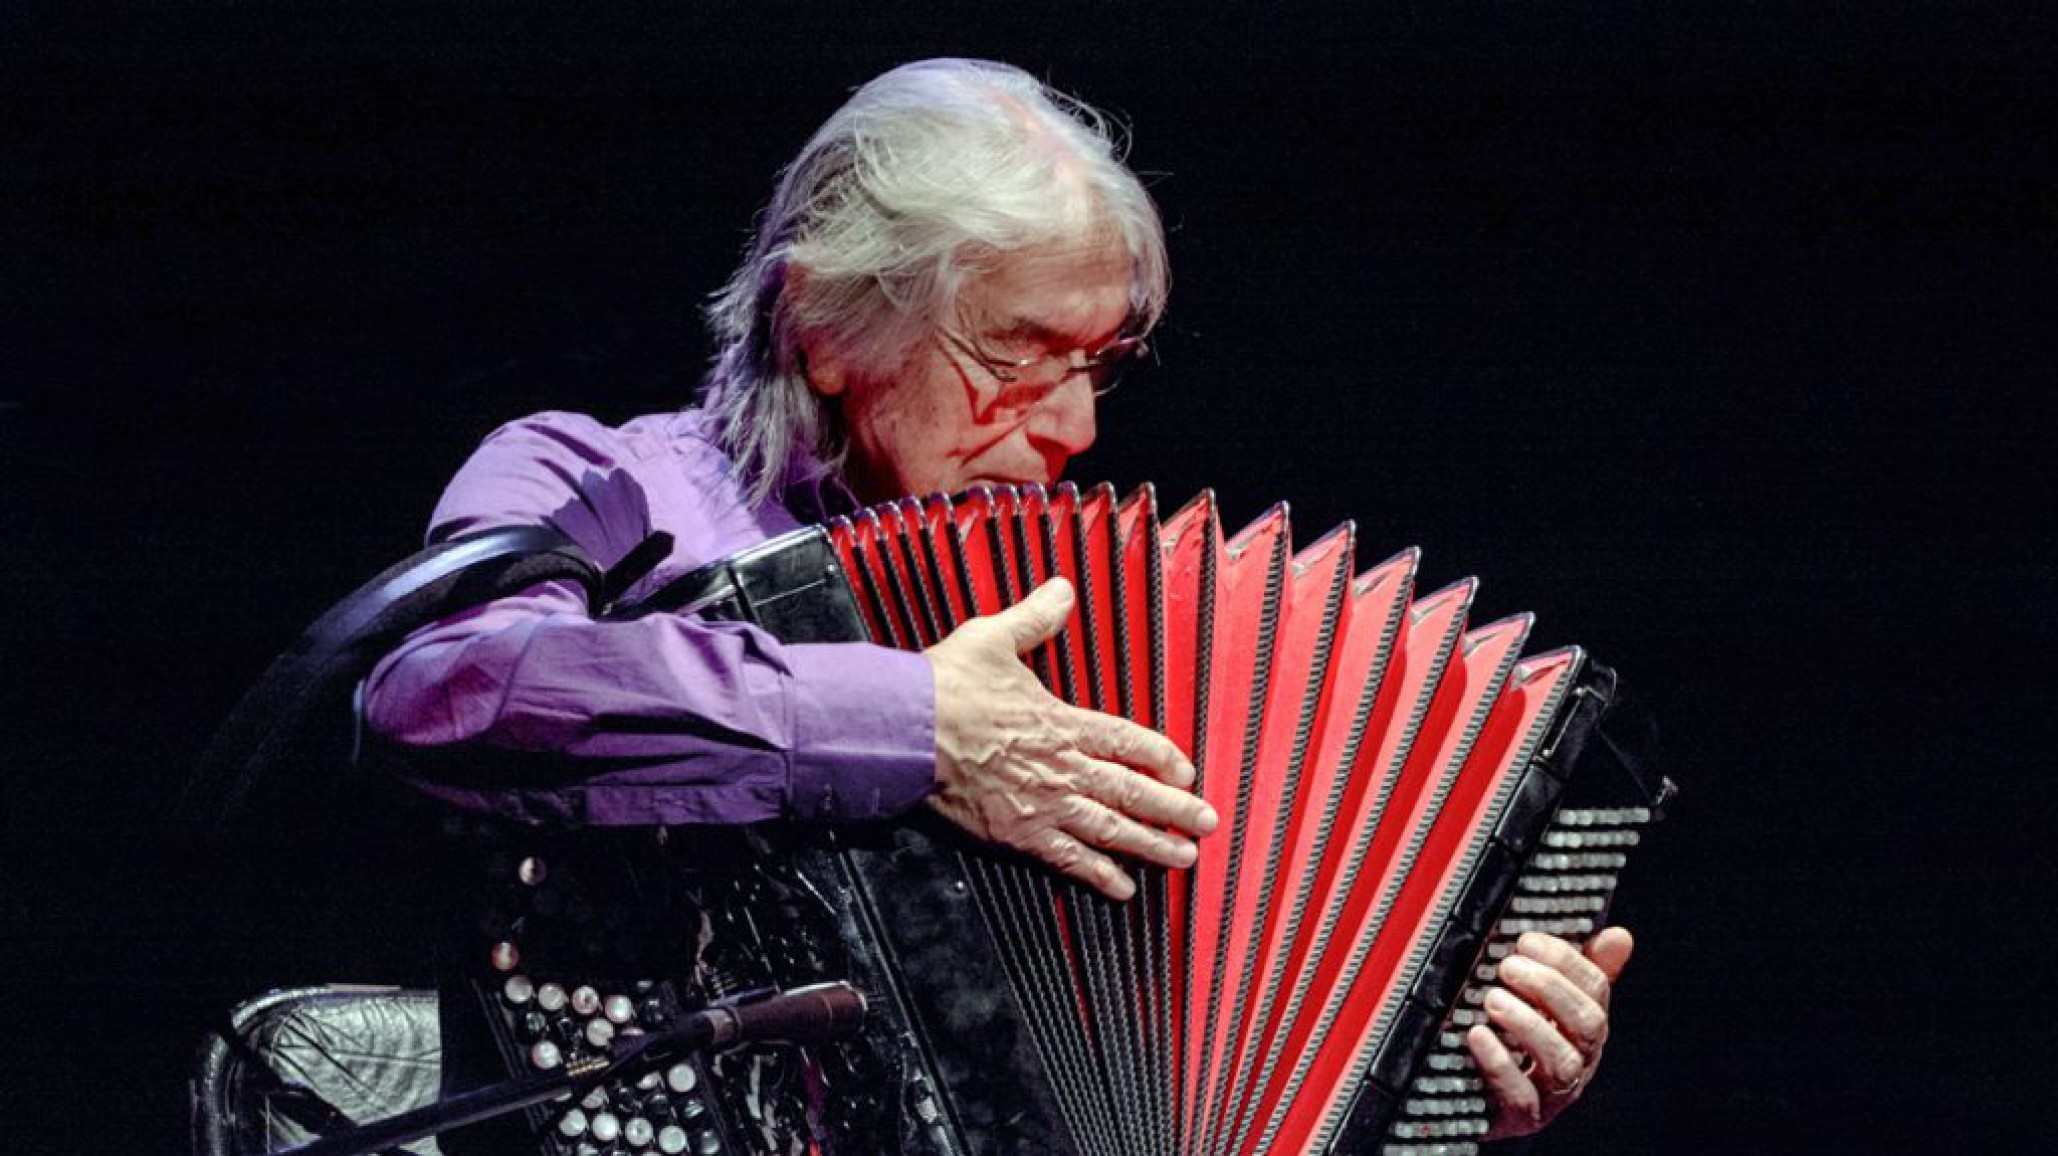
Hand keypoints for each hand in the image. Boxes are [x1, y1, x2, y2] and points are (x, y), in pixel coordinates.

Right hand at [924, 577, 1218, 899]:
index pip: (1127, 741)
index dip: (1161, 757)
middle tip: (1207, 823)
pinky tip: (1123, 890)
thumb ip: (1034, 619)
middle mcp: (1062, 766)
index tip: (1186, 771)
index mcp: (1061, 721)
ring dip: (1152, 846)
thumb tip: (1063, 590)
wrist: (903, 732)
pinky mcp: (1018, 834)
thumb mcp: (993, 638)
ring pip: (1111, 829)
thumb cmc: (944, 686)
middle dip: (1175, 809)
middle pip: (1132, 791)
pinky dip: (1099, 876)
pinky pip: (1069, 860)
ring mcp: (1044, 804)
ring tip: (1183, 859)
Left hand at [1466, 927, 1633, 1139]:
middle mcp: (1578, 1062)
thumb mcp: (1544, 1004)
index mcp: (1585, 1029)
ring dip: (1528, 1024)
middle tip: (1509, 966)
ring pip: (1562, 1063)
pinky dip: (1501, 1065)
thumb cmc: (1516, 1042)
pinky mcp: (1520, 1119)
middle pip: (1587, 1025)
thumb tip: (1620, 935)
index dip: (1566, 962)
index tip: (1528, 941)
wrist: (1477, 1100)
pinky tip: (1478, 1036)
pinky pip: (1521, 1098)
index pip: (1595, 991)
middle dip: (1550, 989)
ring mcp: (1552, 1095)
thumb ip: (1577, 971)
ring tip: (1493, 999)